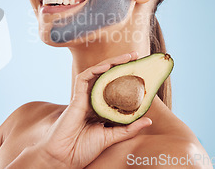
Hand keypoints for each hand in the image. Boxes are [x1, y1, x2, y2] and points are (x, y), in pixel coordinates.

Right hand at [36, 52, 151, 168]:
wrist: (65, 157)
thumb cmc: (83, 149)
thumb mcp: (112, 137)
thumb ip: (128, 128)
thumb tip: (149, 120)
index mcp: (100, 108)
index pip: (115, 88)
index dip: (126, 78)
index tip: (141, 72)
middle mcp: (92, 100)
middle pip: (107, 77)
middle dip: (120, 65)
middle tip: (136, 57)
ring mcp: (84, 98)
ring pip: (96, 73)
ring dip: (111, 63)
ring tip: (127, 57)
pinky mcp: (76, 98)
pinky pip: (84, 78)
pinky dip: (95, 70)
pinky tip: (107, 66)